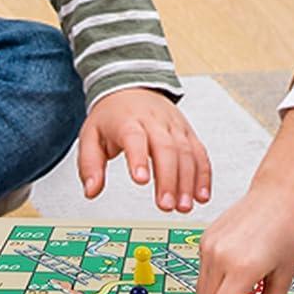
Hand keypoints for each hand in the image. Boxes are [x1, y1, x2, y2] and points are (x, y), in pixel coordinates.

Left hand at [77, 88, 211, 211]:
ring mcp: (174, 126)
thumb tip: (91, 190)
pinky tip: (202, 195)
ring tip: (183, 206)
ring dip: (188, 181)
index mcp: (128, 121)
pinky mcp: (187, 132)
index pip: (134, 138)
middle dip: (168, 179)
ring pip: (186, 152)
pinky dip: (203, 175)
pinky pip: (199, 153)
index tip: (140, 179)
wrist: (131, 87)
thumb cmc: (112, 116)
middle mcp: (154, 122)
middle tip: (165, 205)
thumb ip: (89, 165)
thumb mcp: (91, 136)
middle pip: (165, 148)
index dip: (139, 158)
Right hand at [195, 178, 293, 293]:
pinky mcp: (205, 238)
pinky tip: (237, 271)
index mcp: (242, 267)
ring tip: (244, 290)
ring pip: (202, 290)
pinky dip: (216, 281)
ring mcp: (208, 245)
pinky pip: (203, 272)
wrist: (277, 195)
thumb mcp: (283, 277)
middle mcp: (219, 255)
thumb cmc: (286, 232)